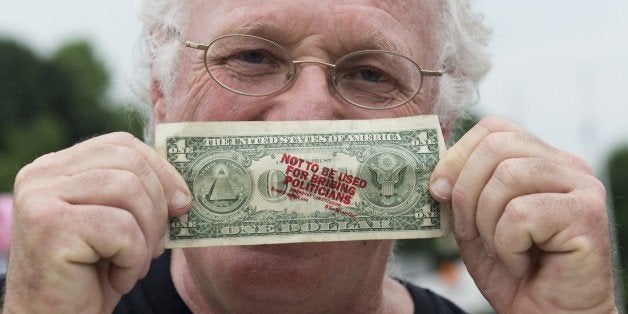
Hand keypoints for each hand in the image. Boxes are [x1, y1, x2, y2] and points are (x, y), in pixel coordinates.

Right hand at [4, 132, 190, 312]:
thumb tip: (184, 190)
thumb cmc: (91, 274)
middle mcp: (42, 175)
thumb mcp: (117, 223)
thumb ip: (137, 193)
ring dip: (146, 235)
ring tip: (134, 264)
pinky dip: (132, 258)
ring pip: (129, 191)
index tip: (182, 203)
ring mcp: (40, 197)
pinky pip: (121, 228)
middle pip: (130, 164)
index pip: (122, 144)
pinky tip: (118, 279)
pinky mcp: (49, 226)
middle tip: (157, 246)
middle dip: (158, 207)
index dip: (162, 170)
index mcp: (58, 167)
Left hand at [430, 116, 616, 311]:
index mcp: (539, 159)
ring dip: (486, 222)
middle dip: (465, 192)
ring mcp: (582, 186)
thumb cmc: (511, 269)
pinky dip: (506, 245)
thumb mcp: (474, 220)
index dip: (457, 156)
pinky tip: (520, 261)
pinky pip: (521, 213)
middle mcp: (566, 165)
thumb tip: (433, 156)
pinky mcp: (588, 214)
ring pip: (507, 176)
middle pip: (496, 146)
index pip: (493, 128)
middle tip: (467, 232)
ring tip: (499, 249)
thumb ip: (460, 187)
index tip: (437, 192)